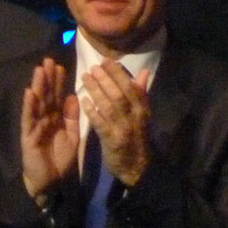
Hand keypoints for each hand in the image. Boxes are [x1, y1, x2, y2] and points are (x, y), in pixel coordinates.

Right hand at [21, 58, 79, 202]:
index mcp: (55, 119)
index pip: (56, 97)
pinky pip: (29, 120)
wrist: (53, 183)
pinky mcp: (28, 137)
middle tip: (48, 60)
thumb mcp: (72, 135)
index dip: (58, 82)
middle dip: (47, 79)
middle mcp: (44, 120)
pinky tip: (29, 93)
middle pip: (46, 96)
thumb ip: (72, 117)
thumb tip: (72, 96)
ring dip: (37, 87)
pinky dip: (29, 106)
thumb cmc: (61, 160)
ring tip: (39, 70)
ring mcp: (34, 127)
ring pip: (36, 104)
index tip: (61, 66)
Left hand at [81, 59, 149, 186]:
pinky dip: (92, 111)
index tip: (106, 61)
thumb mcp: (142, 115)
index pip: (131, 86)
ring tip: (84, 78)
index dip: (118, 73)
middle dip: (105, 79)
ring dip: (96, 90)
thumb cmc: (136, 137)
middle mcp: (135, 117)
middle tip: (92, 67)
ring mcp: (123, 129)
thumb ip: (141, 93)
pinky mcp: (112, 141)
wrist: (137, 167)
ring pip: (109, 106)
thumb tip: (144, 72)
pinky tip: (83, 100)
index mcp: (143, 109)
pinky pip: (101, 123)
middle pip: (119, 94)